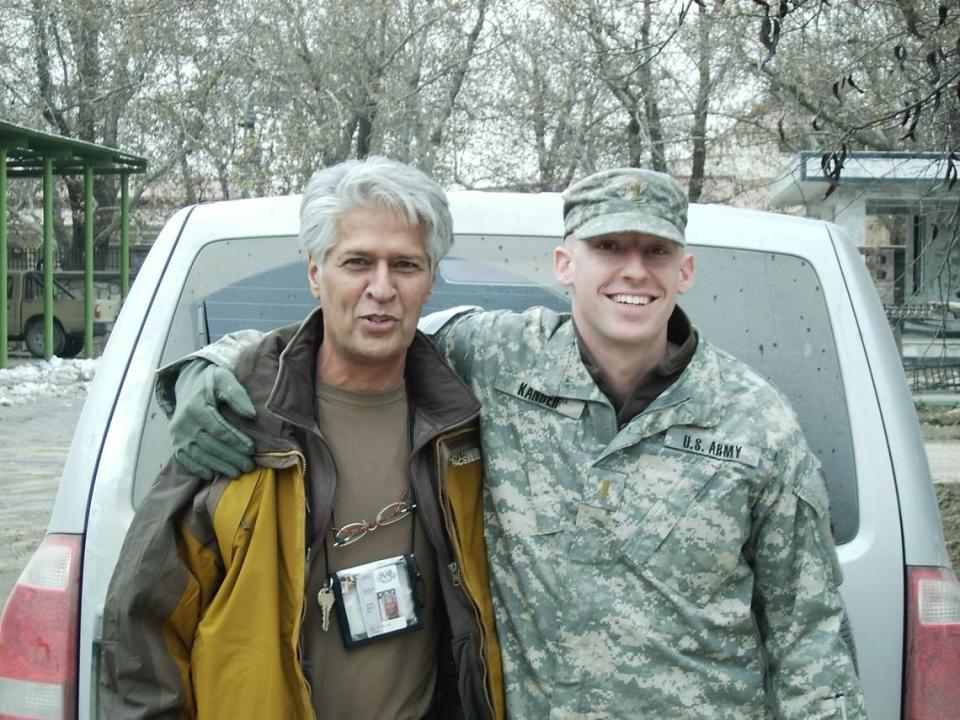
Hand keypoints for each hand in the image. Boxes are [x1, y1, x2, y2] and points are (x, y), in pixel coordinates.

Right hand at [169, 360, 256, 479]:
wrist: (188, 385)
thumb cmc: (212, 383)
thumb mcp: (225, 380)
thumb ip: (237, 395)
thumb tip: (251, 415)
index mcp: (196, 405)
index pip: (218, 428)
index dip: (235, 441)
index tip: (251, 449)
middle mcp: (183, 422)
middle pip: (210, 444)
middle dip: (231, 457)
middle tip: (248, 466)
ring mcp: (177, 434)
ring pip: (199, 455)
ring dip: (218, 466)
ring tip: (237, 472)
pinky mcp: (175, 443)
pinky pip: (186, 459)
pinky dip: (199, 469)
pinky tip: (213, 474)